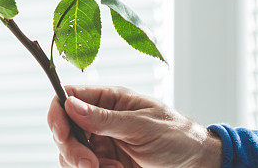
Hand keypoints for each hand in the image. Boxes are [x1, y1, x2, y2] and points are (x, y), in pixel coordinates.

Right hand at [48, 85, 222, 167]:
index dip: (58, 111)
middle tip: (89, 164)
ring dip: (81, 164)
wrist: (199, 166)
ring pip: (70, 152)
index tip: (60, 132)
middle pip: (64, 128)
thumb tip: (70, 104)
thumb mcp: (142, 126)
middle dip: (70, 147)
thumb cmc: (178, 137)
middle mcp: (101, 119)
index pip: (69, 96)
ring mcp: (102, 142)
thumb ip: (105, 119)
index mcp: (109, 99)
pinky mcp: (107, 163)